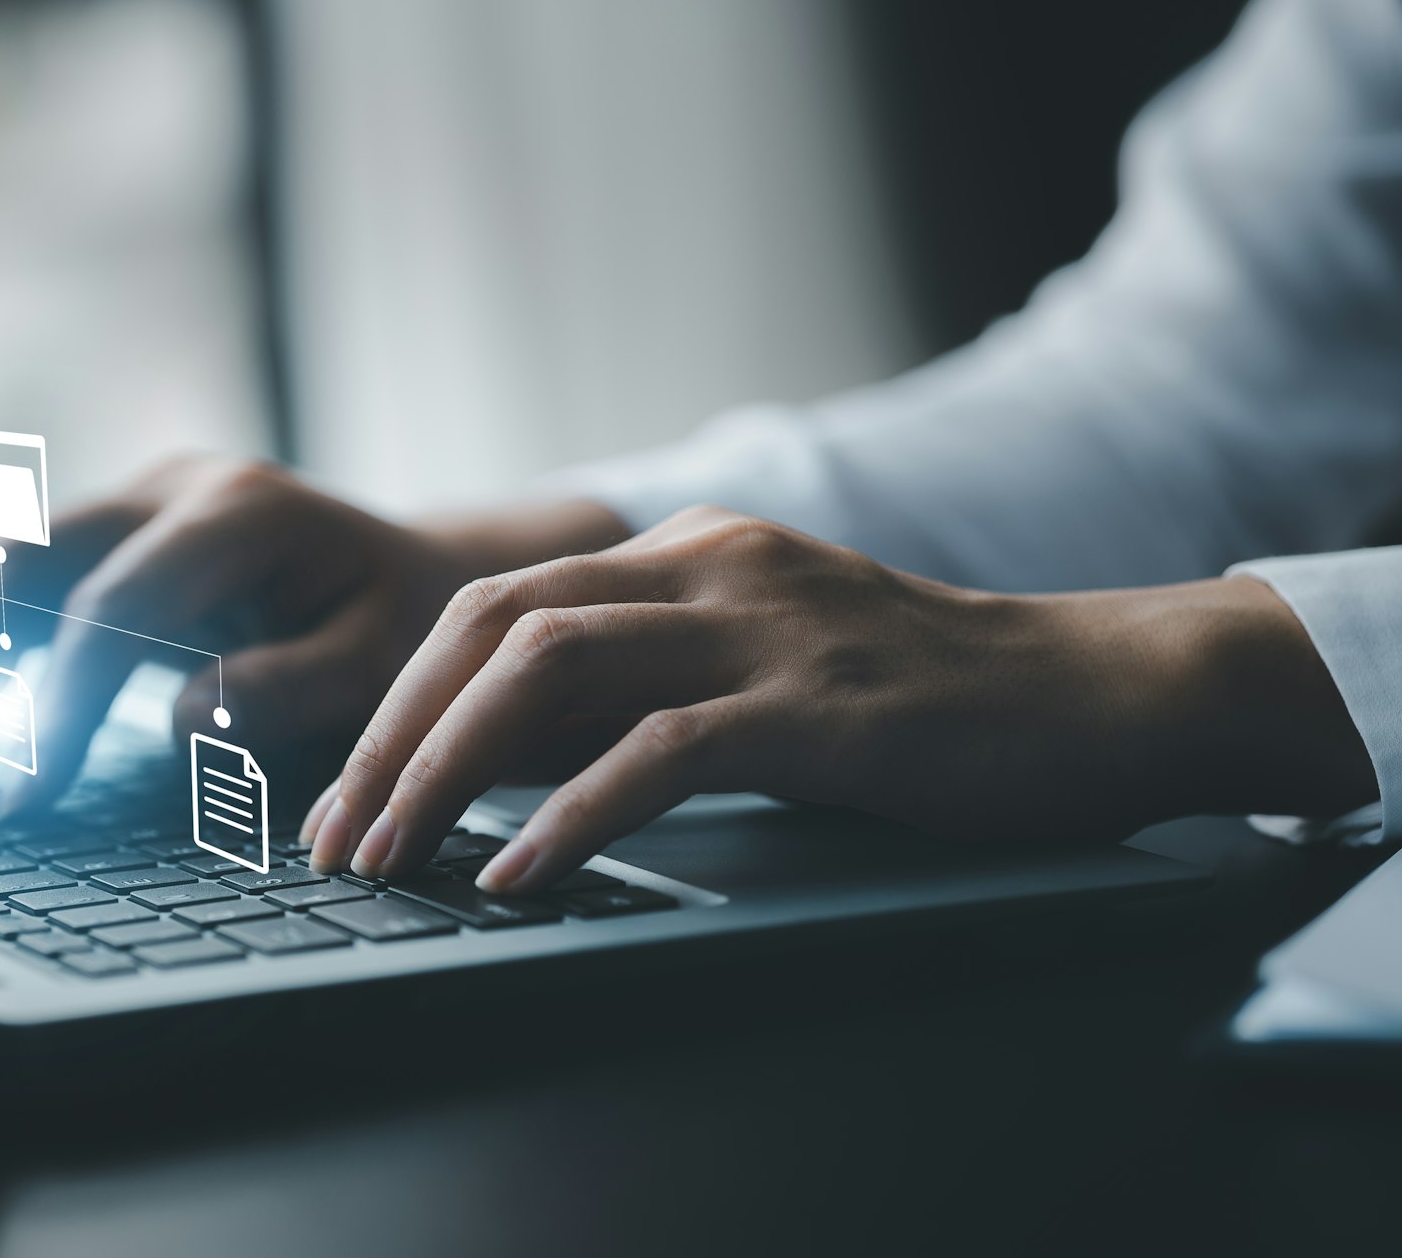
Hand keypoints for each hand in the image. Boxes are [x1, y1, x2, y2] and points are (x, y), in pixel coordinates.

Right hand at [0, 454, 629, 817]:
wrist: (413, 576)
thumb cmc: (404, 627)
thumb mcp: (378, 664)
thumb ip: (289, 689)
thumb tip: (178, 719)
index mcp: (241, 510)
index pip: (110, 601)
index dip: (55, 701)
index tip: (25, 794)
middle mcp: (171, 486)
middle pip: (16, 551)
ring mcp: (131, 501)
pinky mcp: (108, 536)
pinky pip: (5, 577)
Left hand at [307, 505, 1374, 891]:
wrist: (1090, 692)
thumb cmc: (916, 701)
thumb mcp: (756, 667)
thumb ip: (641, 689)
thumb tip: (505, 762)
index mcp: (681, 553)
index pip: (495, 607)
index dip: (403, 697)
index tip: (351, 788)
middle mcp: (704, 566)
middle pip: (494, 626)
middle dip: (395, 732)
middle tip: (337, 833)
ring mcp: (760, 626)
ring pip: (550, 671)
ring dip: (448, 769)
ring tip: (391, 855)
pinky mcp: (814, 703)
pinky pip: (658, 752)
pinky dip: (570, 813)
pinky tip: (518, 874)